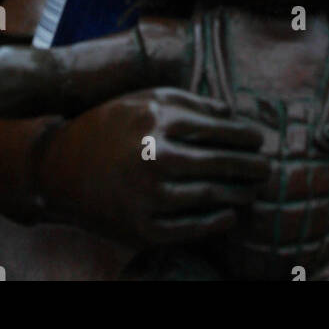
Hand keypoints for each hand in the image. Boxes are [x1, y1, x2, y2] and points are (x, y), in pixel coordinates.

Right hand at [35, 88, 269, 245]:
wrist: (62, 167)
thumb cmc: (111, 125)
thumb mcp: (145, 100)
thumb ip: (190, 103)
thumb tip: (234, 117)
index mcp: (157, 119)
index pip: (219, 129)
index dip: (246, 136)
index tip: (259, 140)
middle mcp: (155, 157)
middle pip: (221, 164)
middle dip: (251, 166)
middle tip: (266, 167)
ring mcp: (149, 196)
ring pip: (212, 197)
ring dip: (240, 194)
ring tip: (253, 189)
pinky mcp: (143, 228)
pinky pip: (193, 228)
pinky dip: (218, 222)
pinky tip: (230, 213)